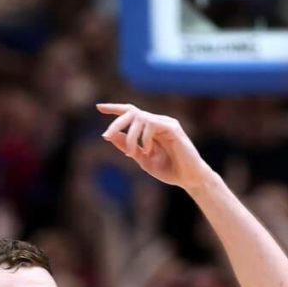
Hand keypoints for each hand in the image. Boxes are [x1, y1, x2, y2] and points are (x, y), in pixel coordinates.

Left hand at [97, 103, 212, 189]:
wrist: (188, 179)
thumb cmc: (168, 169)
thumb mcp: (142, 158)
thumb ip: (127, 146)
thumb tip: (109, 135)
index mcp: (150, 128)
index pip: (131, 112)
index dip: (115, 109)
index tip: (98, 107)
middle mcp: (158, 122)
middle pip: (132, 112)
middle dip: (116, 122)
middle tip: (106, 135)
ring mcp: (166, 123)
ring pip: (141, 118)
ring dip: (131, 136)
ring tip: (133, 152)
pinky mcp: (173, 128)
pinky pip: (152, 125)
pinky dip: (145, 138)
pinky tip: (149, 150)